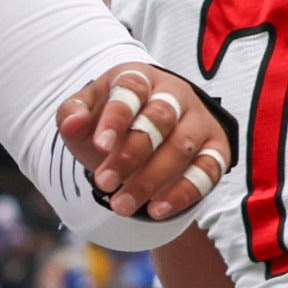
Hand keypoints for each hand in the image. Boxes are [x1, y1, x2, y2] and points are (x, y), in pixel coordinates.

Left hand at [57, 63, 233, 221]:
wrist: (144, 131)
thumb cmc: (110, 121)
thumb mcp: (85, 114)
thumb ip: (72, 115)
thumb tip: (72, 123)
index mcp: (141, 77)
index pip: (132, 89)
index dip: (117, 117)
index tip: (100, 146)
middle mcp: (176, 94)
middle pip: (160, 118)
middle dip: (131, 154)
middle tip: (104, 182)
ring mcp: (199, 121)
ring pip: (183, 147)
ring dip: (151, 180)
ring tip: (120, 205)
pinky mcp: (216, 149)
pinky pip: (207, 172)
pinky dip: (183, 193)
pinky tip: (156, 210)